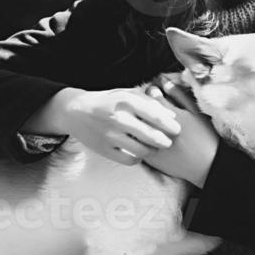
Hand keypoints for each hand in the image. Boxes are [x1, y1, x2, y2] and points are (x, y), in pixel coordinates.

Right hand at [62, 88, 181, 165]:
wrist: (76, 111)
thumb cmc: (108, 101)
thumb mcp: (127, 94)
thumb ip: (150, 103)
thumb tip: (172, 116)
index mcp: (126, 101)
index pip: (154, 115)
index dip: (169, 125)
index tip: (177, 130)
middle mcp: (118, 118)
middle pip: (150, 136)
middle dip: (164, 141)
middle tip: (168, 142)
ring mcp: (110, 135)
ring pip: (141, 150)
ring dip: (152, 151)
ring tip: (154, 148)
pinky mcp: (104, 149)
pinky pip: (129, 160)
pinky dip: (137, 159)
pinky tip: (139, 153)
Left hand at [139, 76, 219, 187]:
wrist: (208, 165)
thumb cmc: (205, 136)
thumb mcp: (195, 112)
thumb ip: (179, 95)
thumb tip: (164, 81)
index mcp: (172, 115)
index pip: (151, 96)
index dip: (149, 92)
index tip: (151, 92)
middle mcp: (161, 130)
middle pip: (141, 111)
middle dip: (140, 106)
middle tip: (144, 105)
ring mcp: (155, 145)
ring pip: (136, 129)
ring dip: (137, 122)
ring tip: (142, 120)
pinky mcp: (152, 159)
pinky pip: (137, 145)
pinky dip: (136, 139)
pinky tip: (142, 136)